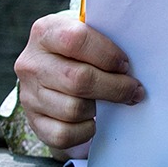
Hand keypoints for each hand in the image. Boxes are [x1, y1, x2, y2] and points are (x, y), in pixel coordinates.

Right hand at [13, 9, 144, 150]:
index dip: (107, 54)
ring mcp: (28, 94)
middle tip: (133, 90)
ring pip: (73, 109)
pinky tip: (92, 120)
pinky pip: (63, 134)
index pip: (76, 40)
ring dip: (99, 108)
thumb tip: (138, 62)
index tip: (125, 64)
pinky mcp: (33, 121)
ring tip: (109, 102)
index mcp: (45, 32)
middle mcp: (31, 63)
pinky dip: (84, 130)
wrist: (54, 73)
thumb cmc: (82, 52)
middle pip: (78, 79)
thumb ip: (107, 40)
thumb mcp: (89, 35)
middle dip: (114, 87)